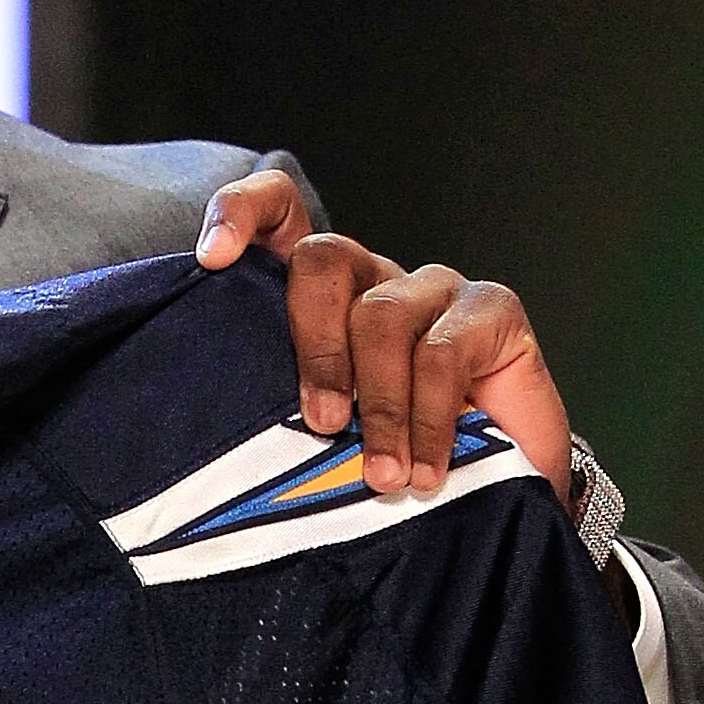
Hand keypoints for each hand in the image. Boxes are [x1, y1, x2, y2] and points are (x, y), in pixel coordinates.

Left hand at [194, 169, 572, 507]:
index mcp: (317, 297)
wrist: (490, 493)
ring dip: (380, 405)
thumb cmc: (385, 465)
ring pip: (381, 315)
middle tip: (324, 423)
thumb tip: (221, 427)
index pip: (274, 211)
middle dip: (315, 348)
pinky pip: (441, 352)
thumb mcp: (311, 440)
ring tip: (382, 473)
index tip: (213, 257)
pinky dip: (427, 421)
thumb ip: (274, 411)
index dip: (239, 212)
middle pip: (323, 261)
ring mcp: (431, 286)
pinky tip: (424, 470)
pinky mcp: (491, 307)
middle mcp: (370, 278)